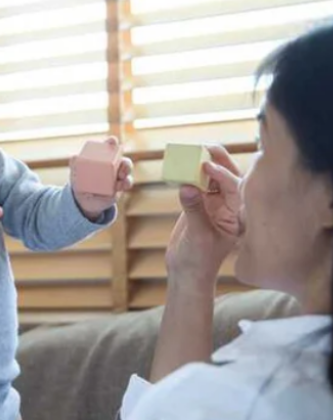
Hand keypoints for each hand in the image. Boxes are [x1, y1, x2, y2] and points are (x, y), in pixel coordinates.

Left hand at [70, 137, 133, 220]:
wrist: (83, 200)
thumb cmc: (80, 182)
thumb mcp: (76, 173)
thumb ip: (75, 164)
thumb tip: (75, 157)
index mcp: (102, 158)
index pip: (109, 148)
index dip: (112, 142)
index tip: (112, 141)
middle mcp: (112, 165)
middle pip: (122, 159)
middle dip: (124, 161)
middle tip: (122, 163)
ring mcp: (118, 176)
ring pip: (126, 170)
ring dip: (126, 171)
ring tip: (122, 175)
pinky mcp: (120, 187)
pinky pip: (127, 183)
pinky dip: (126, 183)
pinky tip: (123, 185)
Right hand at [166, 145, 242, 285]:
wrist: (187, 272)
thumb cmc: (199, 260)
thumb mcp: (198, 235)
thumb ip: (194, 210)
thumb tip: (186, 186)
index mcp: (236, 215)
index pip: (234, 188)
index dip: (222, 175)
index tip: (207, 167)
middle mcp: (228, 208)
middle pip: (227, 178)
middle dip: (219, 161)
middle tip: (208, 147)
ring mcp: (213, 205)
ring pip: (212, 179)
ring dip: (204, 165)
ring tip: (195, 151)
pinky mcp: (199, 206)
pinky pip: (196, 185)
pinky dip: (190, 175)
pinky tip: (183, 165)